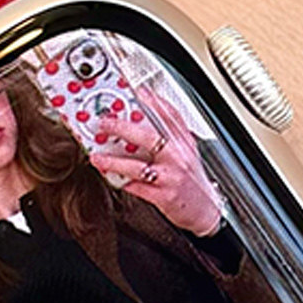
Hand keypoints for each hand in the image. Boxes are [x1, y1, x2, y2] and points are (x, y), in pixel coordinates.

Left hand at [93, 110, 222, 235]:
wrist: (206, 209)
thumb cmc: (192, 180)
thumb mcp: (188, 152)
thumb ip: (172, 134)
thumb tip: (148, 115)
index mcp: (184, 143)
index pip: (171, 117)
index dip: (154, 102)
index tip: (137, 92)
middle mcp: (178, 157)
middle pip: (149, 137)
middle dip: (122, 129)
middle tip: (104, 125)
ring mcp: (171, 177)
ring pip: (138, 166)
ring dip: (114, 162)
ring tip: (97, 157)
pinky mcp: (164, 196)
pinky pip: (137, 188)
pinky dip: (122, 182)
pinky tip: (110, 177)